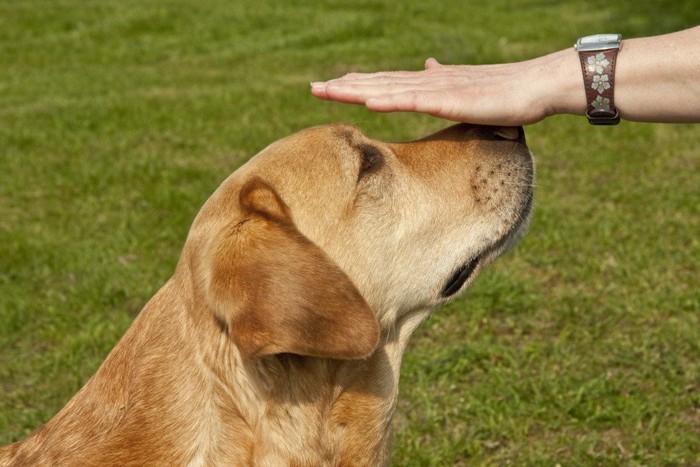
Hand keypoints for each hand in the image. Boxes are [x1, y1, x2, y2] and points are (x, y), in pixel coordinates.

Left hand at [311, 53, 584, 125]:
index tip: (329, 86)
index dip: (355, 83)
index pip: (384, 82)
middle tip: (313, 87)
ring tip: (329, 90)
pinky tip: (369, 100)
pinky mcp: (452, 100)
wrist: (534, 85)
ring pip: (389, 89)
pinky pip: (416, 101)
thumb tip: (428, 66)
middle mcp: (427, 82)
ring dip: (357, 90)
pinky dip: (390, 100)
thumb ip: (442, 80)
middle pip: (378, 83)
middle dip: (344, 86)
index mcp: (428, 83)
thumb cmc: (503, 92)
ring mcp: (437, 90)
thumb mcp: (465, 88)